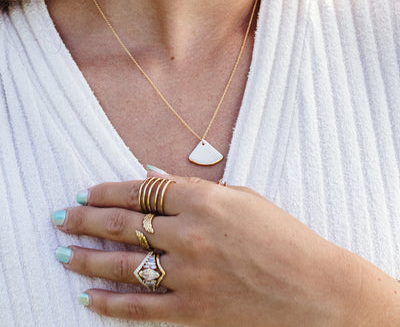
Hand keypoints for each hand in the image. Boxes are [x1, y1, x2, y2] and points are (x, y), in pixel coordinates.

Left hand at [52, 174, 359, 325]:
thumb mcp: (242, 198)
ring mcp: (187, 274)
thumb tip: (153, 175)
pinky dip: (109, 303)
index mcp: (202, 200)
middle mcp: (188, 234)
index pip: (141, 190)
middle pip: (122, 225)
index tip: (87, 194)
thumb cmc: (283, 236)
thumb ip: (194, 189)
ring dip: (87, 259)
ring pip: (122, 265)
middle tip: (60, 219)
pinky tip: (89, 297)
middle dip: (85, 221)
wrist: (315, 290)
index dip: (108, 191)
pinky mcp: (191, 311)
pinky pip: (139, 308)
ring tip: (62, 254)